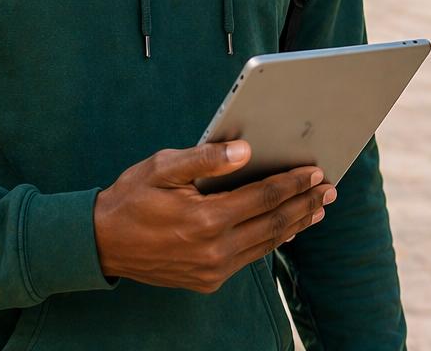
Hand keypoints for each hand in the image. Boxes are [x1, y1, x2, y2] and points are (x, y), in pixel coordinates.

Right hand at [93, 141, 333, 293]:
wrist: (101, 243)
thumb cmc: (132, 197)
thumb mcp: (164, 167)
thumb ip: (206, 158)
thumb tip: (246, 149)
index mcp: (206, 219)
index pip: (264, 197)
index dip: (293, 183)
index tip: (315, 170)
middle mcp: (214, 249)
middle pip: (274, 223)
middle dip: (304, 203)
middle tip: (329, 189)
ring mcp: (212, 269)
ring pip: (265, 244)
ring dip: (294, 224)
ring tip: (316, 208)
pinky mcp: (207, 280)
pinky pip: (249, 258)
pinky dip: (271, 241)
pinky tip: (284, 230)